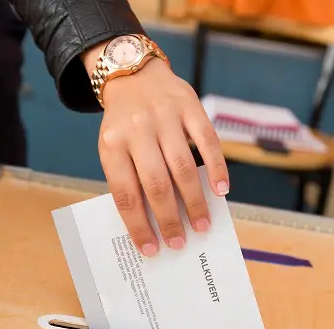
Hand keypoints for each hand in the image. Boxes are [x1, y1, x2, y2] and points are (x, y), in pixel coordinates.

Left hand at [82, 49, 228, 256]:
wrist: (133, 75)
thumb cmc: (124, 124)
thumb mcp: (113, 147)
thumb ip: (129, 177)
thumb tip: (154, 222)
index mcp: (112, 145)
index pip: (125, 194)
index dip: (138, 225)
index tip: (150, 249)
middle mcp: (137, 130)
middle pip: (156, 184)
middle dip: (169, 219)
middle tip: (179, 242)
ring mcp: (165, 117)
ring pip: (183, 166)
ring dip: (194, 201)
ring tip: (202, 225)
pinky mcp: (189, 106)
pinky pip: (207, 141)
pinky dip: (217, 168)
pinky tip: (222, 191)